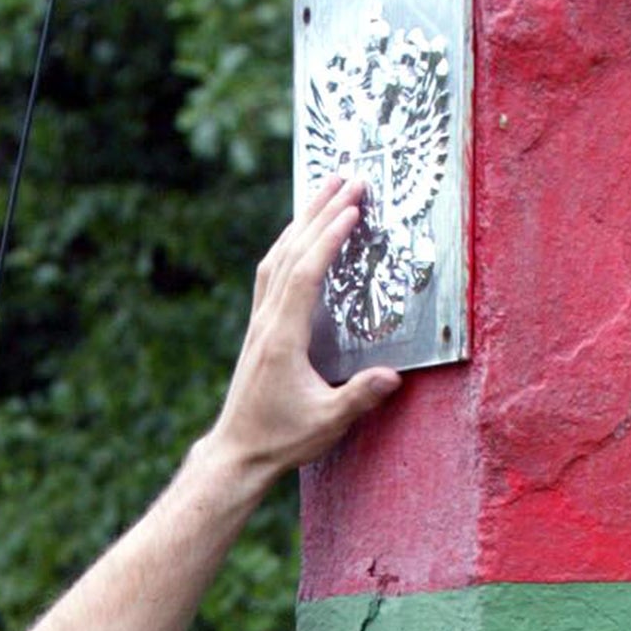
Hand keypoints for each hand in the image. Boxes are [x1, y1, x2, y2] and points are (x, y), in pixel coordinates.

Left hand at [202, 175, 401, 487]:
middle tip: (347, 179)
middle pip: (290, 252)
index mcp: (282, 337)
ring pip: (277, 257)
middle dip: (319, 212)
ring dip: (301, 221)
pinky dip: (288, 245)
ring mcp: (259, 323)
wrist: (238, 452)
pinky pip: (271, 273)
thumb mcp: (327, 421)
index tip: (351, 208)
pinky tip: (298, 236)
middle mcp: (266, 322)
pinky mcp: (258, 330)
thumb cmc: (280, 438)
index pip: (305, 273)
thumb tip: (392, 375)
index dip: (328, 238)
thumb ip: (359, 396)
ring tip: (325, 191)